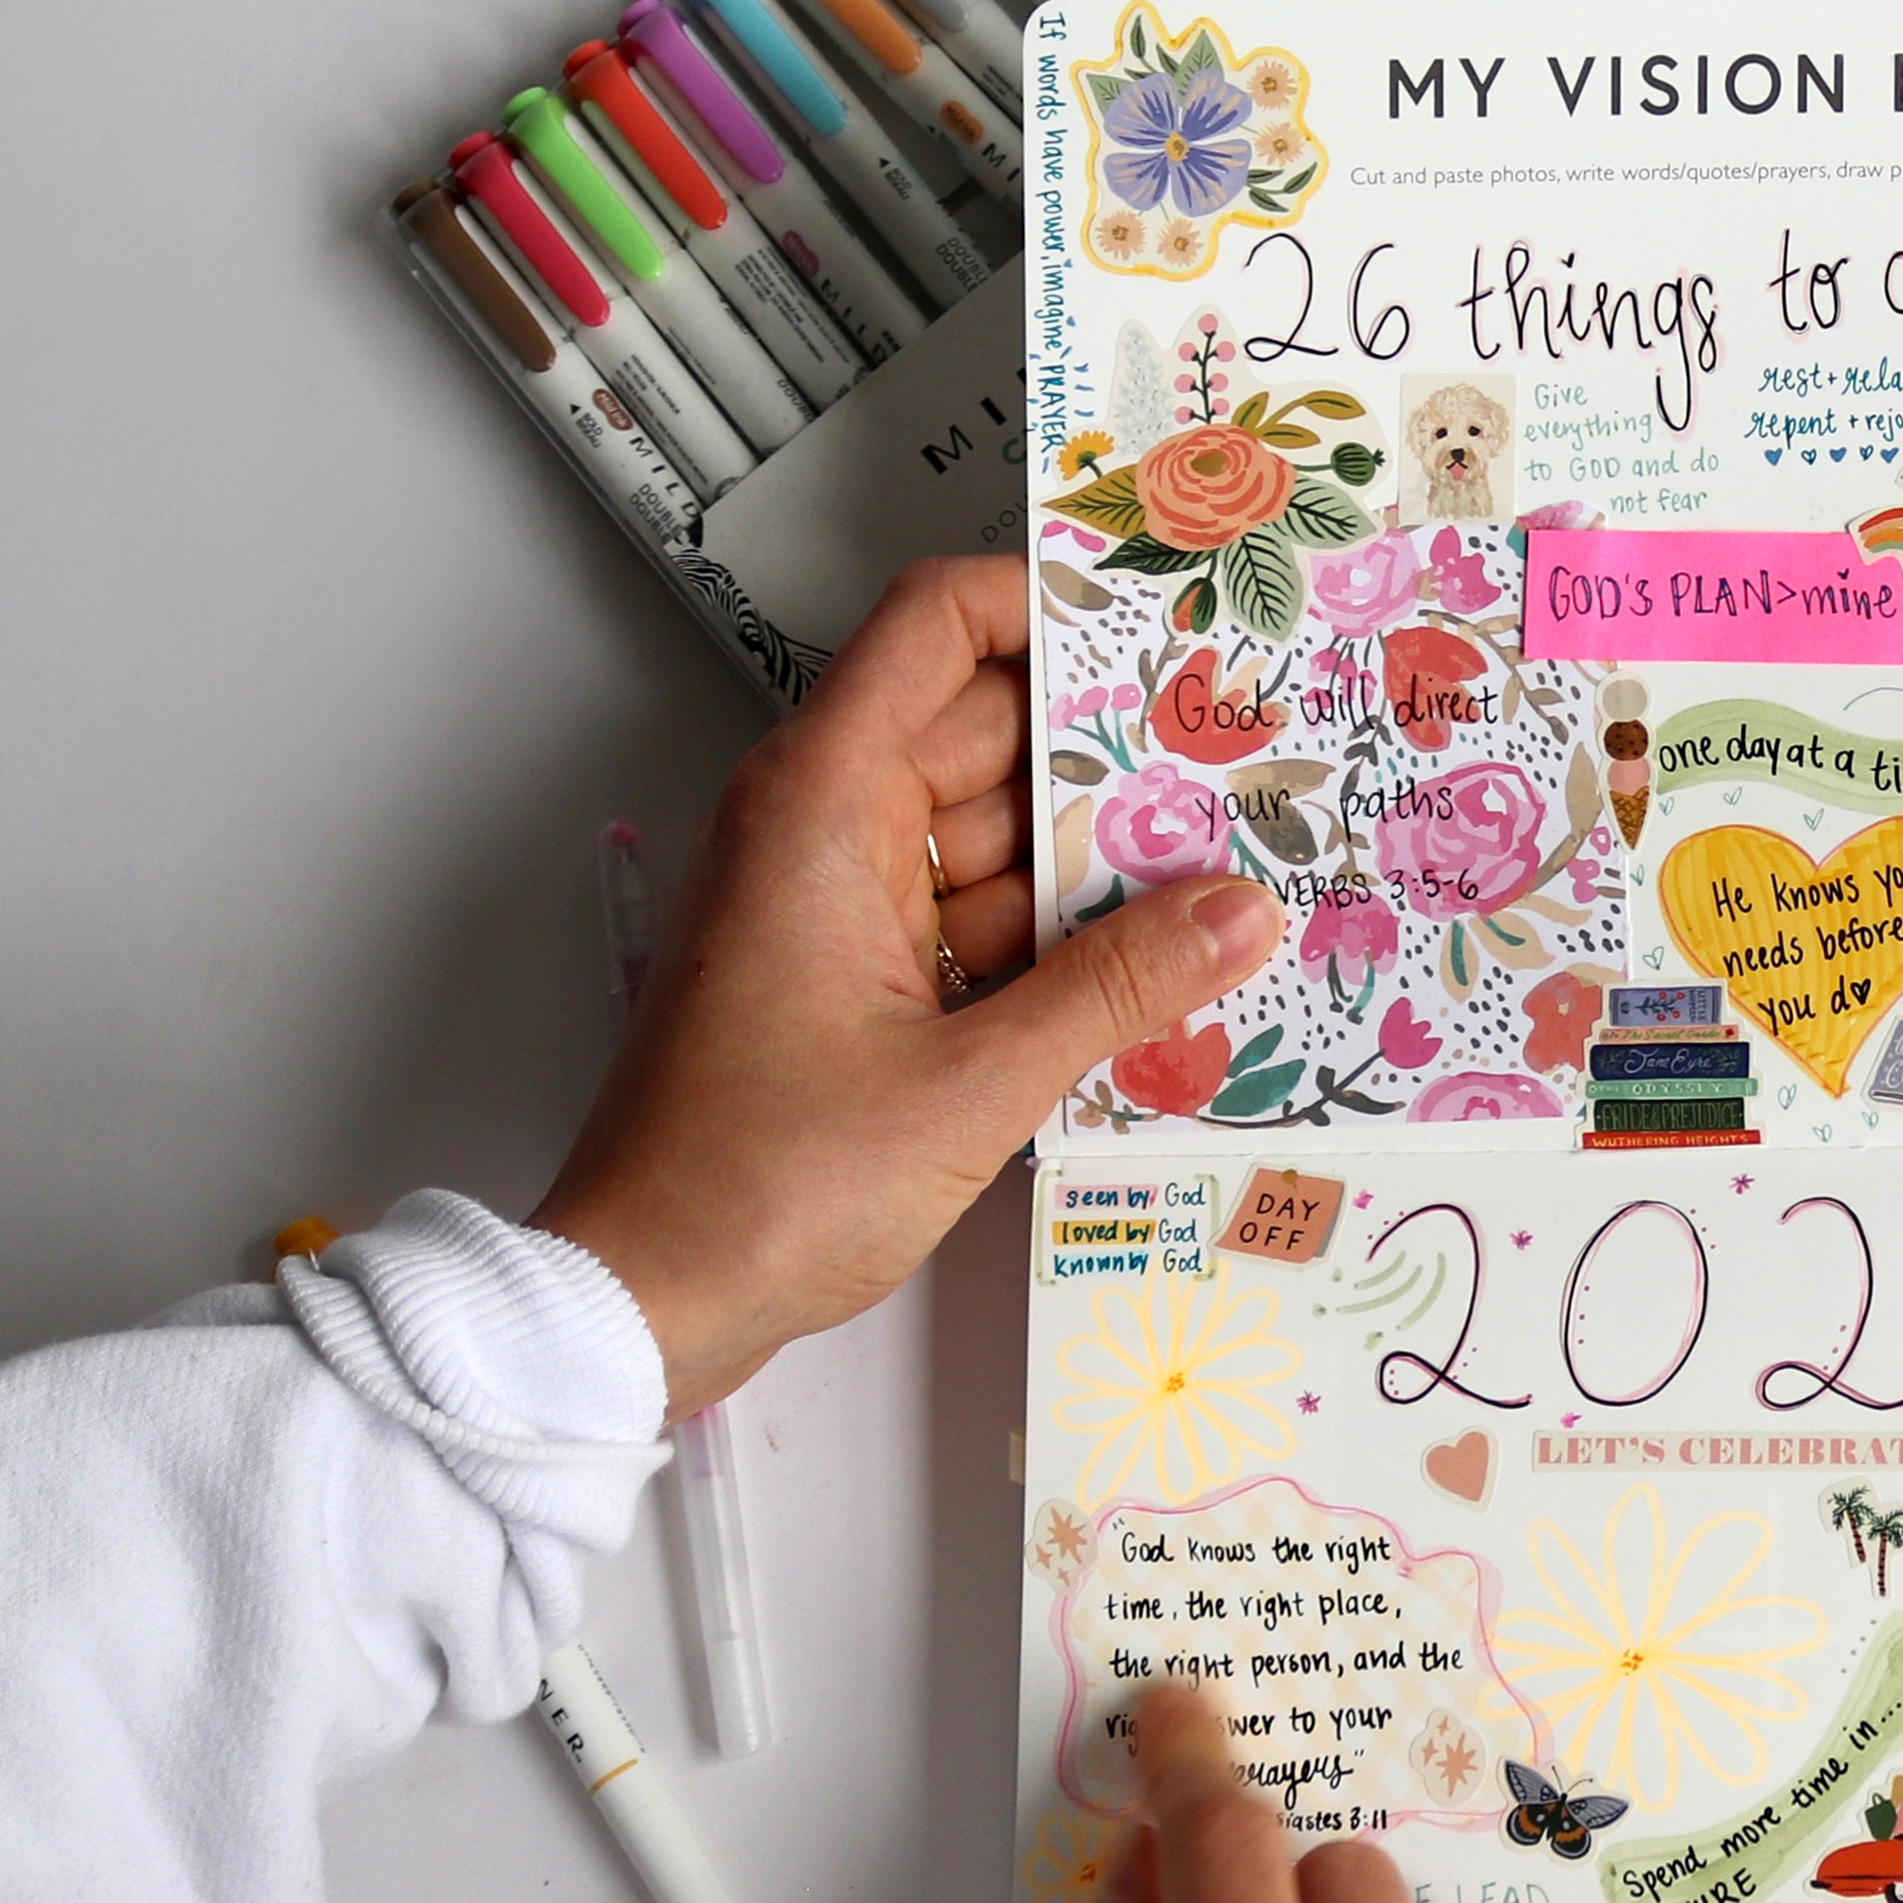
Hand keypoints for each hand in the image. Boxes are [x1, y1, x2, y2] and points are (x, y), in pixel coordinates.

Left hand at [536, 554, 1281, 1412]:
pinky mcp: (850, 973)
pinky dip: (1052, 941)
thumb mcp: (973, 1085)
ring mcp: (835, 901)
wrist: (644, 1297)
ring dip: (1100, 867)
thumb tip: (1243, 909)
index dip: (1052, 605)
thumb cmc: (764, 1182)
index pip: (940, 626)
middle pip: (990, 734)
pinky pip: (973, 918)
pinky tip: (1158, 977)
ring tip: (1238, 886)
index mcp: (823, 802)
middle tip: (1258, 775)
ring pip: (996, 836)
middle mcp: (822, 826)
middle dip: (1115, 757)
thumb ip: (1119, 988)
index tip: (1172, 635)